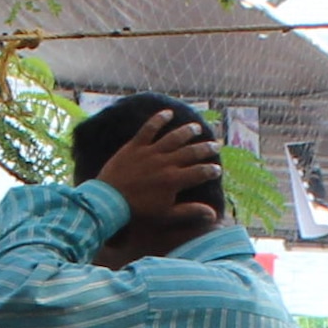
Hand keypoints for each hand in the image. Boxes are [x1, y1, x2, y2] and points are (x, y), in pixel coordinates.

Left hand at [96, 106, 224, 230]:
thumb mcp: (166, 214)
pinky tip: (168, 113)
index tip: (217, 169)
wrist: (109, 200)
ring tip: (196, 128)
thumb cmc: (138, 210)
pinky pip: (149, 128)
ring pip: (174, 137)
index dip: (211, 170)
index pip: (200, 172)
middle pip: (191, 152)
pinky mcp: (136, 146)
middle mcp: (166, 163)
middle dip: (206, 148)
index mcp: (175, 180)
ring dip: (187, 131)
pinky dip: (159, 119)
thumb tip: (213, 214)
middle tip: (216, 145)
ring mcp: (151, 152)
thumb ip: (190, 211)